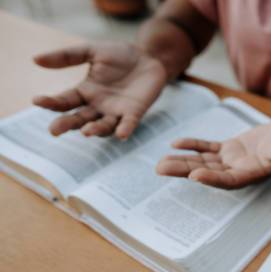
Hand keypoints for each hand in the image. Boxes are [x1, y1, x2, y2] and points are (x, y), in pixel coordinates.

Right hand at [33, 42, 166, 138]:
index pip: (64, 101)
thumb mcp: (91, 51)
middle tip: (54, 130)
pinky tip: (121, 134)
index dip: (51, 102)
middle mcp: (98, 106)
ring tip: (86, 132)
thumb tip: (35, 59)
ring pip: (103, 126)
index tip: (37, 101)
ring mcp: (116, 111)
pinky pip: (129, 123)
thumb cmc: (119, 55)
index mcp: (84, 92)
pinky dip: (125, 129)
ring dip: (95, 130)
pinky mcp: (135, 112)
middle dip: (67, 124)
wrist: (148, 56)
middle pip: (79, 119)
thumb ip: (67, 56)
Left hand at [156, 120, 270, 188]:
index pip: (230, 180)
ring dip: (182, 162)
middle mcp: (239, 170)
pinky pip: (208, 148)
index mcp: (254, 173)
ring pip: (203, 162)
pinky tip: (176, 143)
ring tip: (160, 163)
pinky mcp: (230, 149)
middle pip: (209, 173)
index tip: (194, 175)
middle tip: (161, 169)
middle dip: (185, 171)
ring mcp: (232, 160)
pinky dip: (193, 146)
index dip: (212, 179)